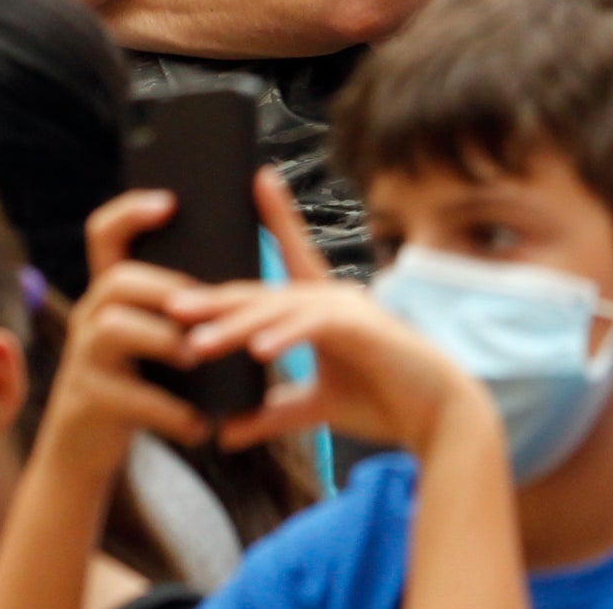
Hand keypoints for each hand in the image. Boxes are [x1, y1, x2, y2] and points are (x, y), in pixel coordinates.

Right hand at [44, 192, 214, 459]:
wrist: (85, 451)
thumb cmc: (135, 384)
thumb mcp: (149, 340)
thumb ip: (177, 309)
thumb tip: (240, 275)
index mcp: (111, 297)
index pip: (104, 235)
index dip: (130, 212)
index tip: (169, 201)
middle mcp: (90, 319)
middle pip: (117, 279)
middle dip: (164, 288)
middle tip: (202, 306)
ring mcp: (83, 360)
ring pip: (113, 329)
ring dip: (165, 340)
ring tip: (198, 358)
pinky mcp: (89, 403)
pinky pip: (130, 397)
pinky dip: (172, 412)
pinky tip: (201, 425)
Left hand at [172, 171, 497, 457]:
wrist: (440, 417)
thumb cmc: (386, 402)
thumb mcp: (316, 408)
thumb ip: (273, 414)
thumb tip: (226, 432)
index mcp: (324, 307)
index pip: (292, 257)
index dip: (276, 217)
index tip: (257, 180)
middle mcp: (335, 298)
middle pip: (265, 293)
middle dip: (217, 300)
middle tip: (172, 308)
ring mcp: (350, 309)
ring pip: (281, 309)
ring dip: (236, 326)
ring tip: (196, 342)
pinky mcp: (363, 328)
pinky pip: (314, 327)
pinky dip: (284, 336)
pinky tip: (258, 350)